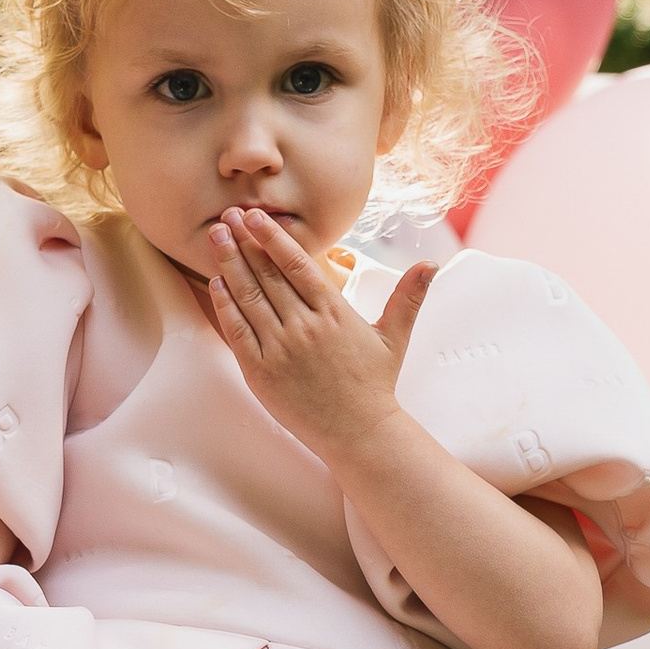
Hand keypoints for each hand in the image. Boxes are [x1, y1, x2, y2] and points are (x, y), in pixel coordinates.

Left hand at [204, 208, 436, 470]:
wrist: (358, 434)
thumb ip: (408, 297)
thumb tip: (433, 264)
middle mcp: (305, 327)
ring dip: (229, 264)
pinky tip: (216, 282)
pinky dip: (225, 305)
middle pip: (268, 275)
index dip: (273, 237)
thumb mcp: (394, 337)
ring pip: (249, 297)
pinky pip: (237, 332)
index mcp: (334, 313)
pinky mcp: (261, 373)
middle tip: (227, 214)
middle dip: (245, 241)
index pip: (297, 264)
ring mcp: (280, 349)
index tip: (255, 216)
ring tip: (216, 236)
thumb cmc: (374, 386)